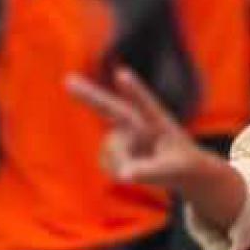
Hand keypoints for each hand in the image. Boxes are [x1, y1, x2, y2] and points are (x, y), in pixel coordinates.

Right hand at [68, 68, 215, 191]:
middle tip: (68, 80)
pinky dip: (117, 171)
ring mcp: (123, 134)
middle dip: (89, 95)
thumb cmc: (181, 166)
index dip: (133, 90)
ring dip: (122, 163)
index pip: (146, 104)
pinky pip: (106, 162)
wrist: (179, 169)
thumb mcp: (172, 171)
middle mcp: (138, 123)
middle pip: (111, 108)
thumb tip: (125, 174)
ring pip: (111, 150)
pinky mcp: (112, 147)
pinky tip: (131, 169)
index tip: (122, 74)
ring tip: (143, 167)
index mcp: (159, 122)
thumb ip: (150, 172)